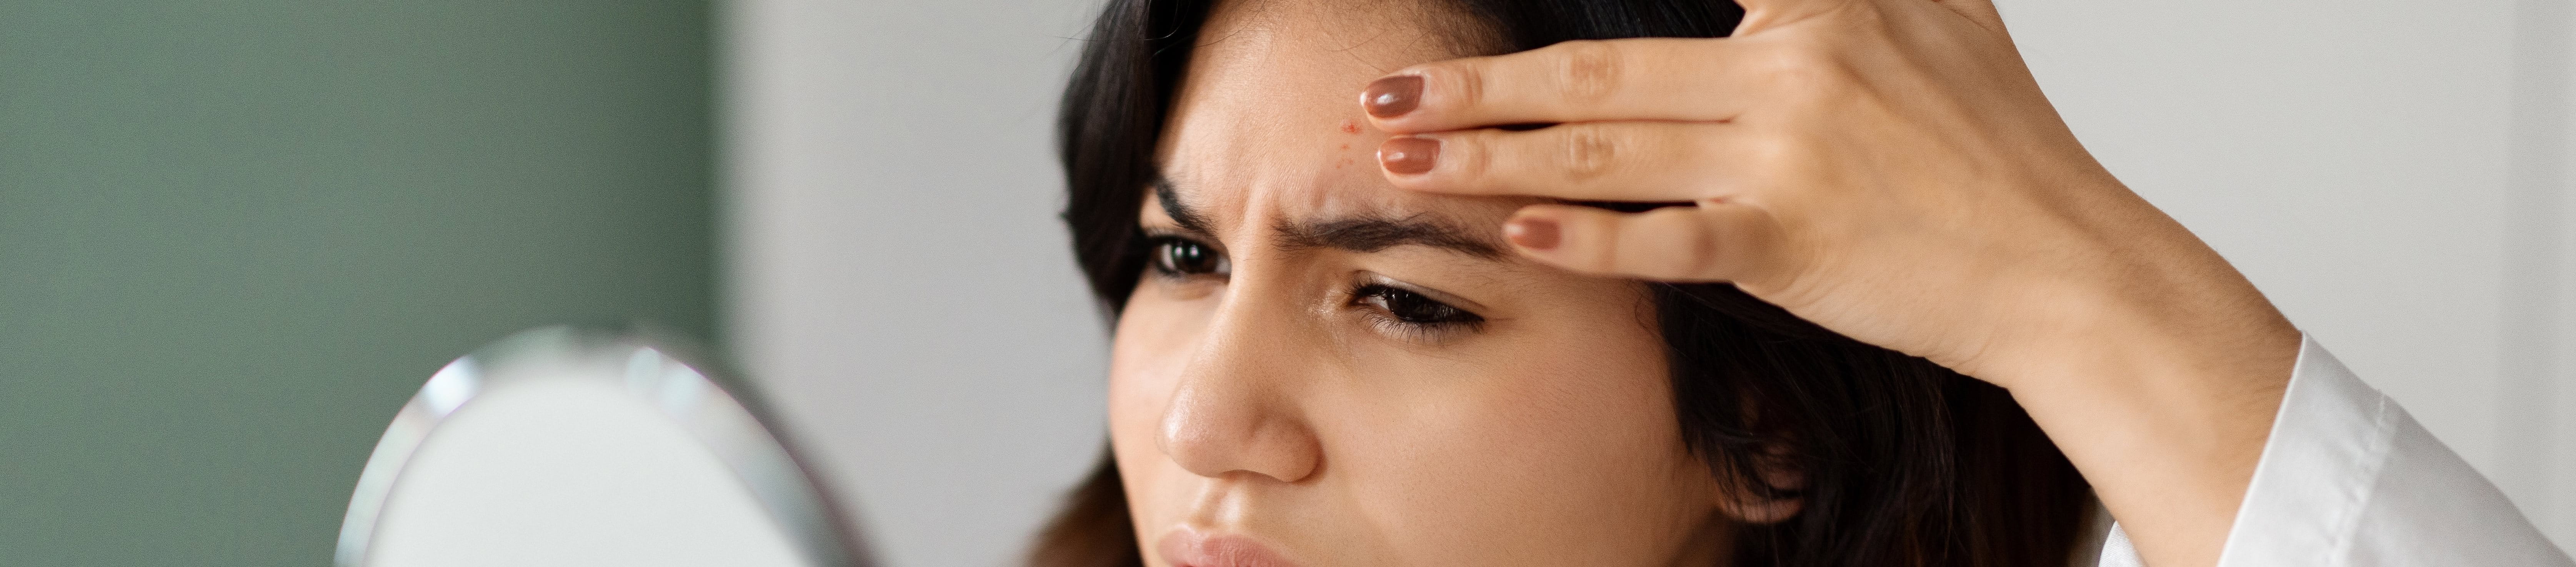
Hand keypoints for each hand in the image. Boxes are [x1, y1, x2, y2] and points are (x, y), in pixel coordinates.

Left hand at [1361, 1, 2300, 565]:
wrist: (2062, 265)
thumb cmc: (1999, 151)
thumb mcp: (1944, 18)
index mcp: (1819, 7)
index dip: (1557, 27)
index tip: (1477, 23)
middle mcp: (1792, 69)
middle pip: (1597, 75)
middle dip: (1477, 87)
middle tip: (1384, 96)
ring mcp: (1787, 155)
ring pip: (1605, 153)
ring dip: (1489, 158)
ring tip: (1405, 158)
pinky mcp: (1789, 239)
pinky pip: (1665, 238)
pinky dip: (1586, 237)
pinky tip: (1515, 232)